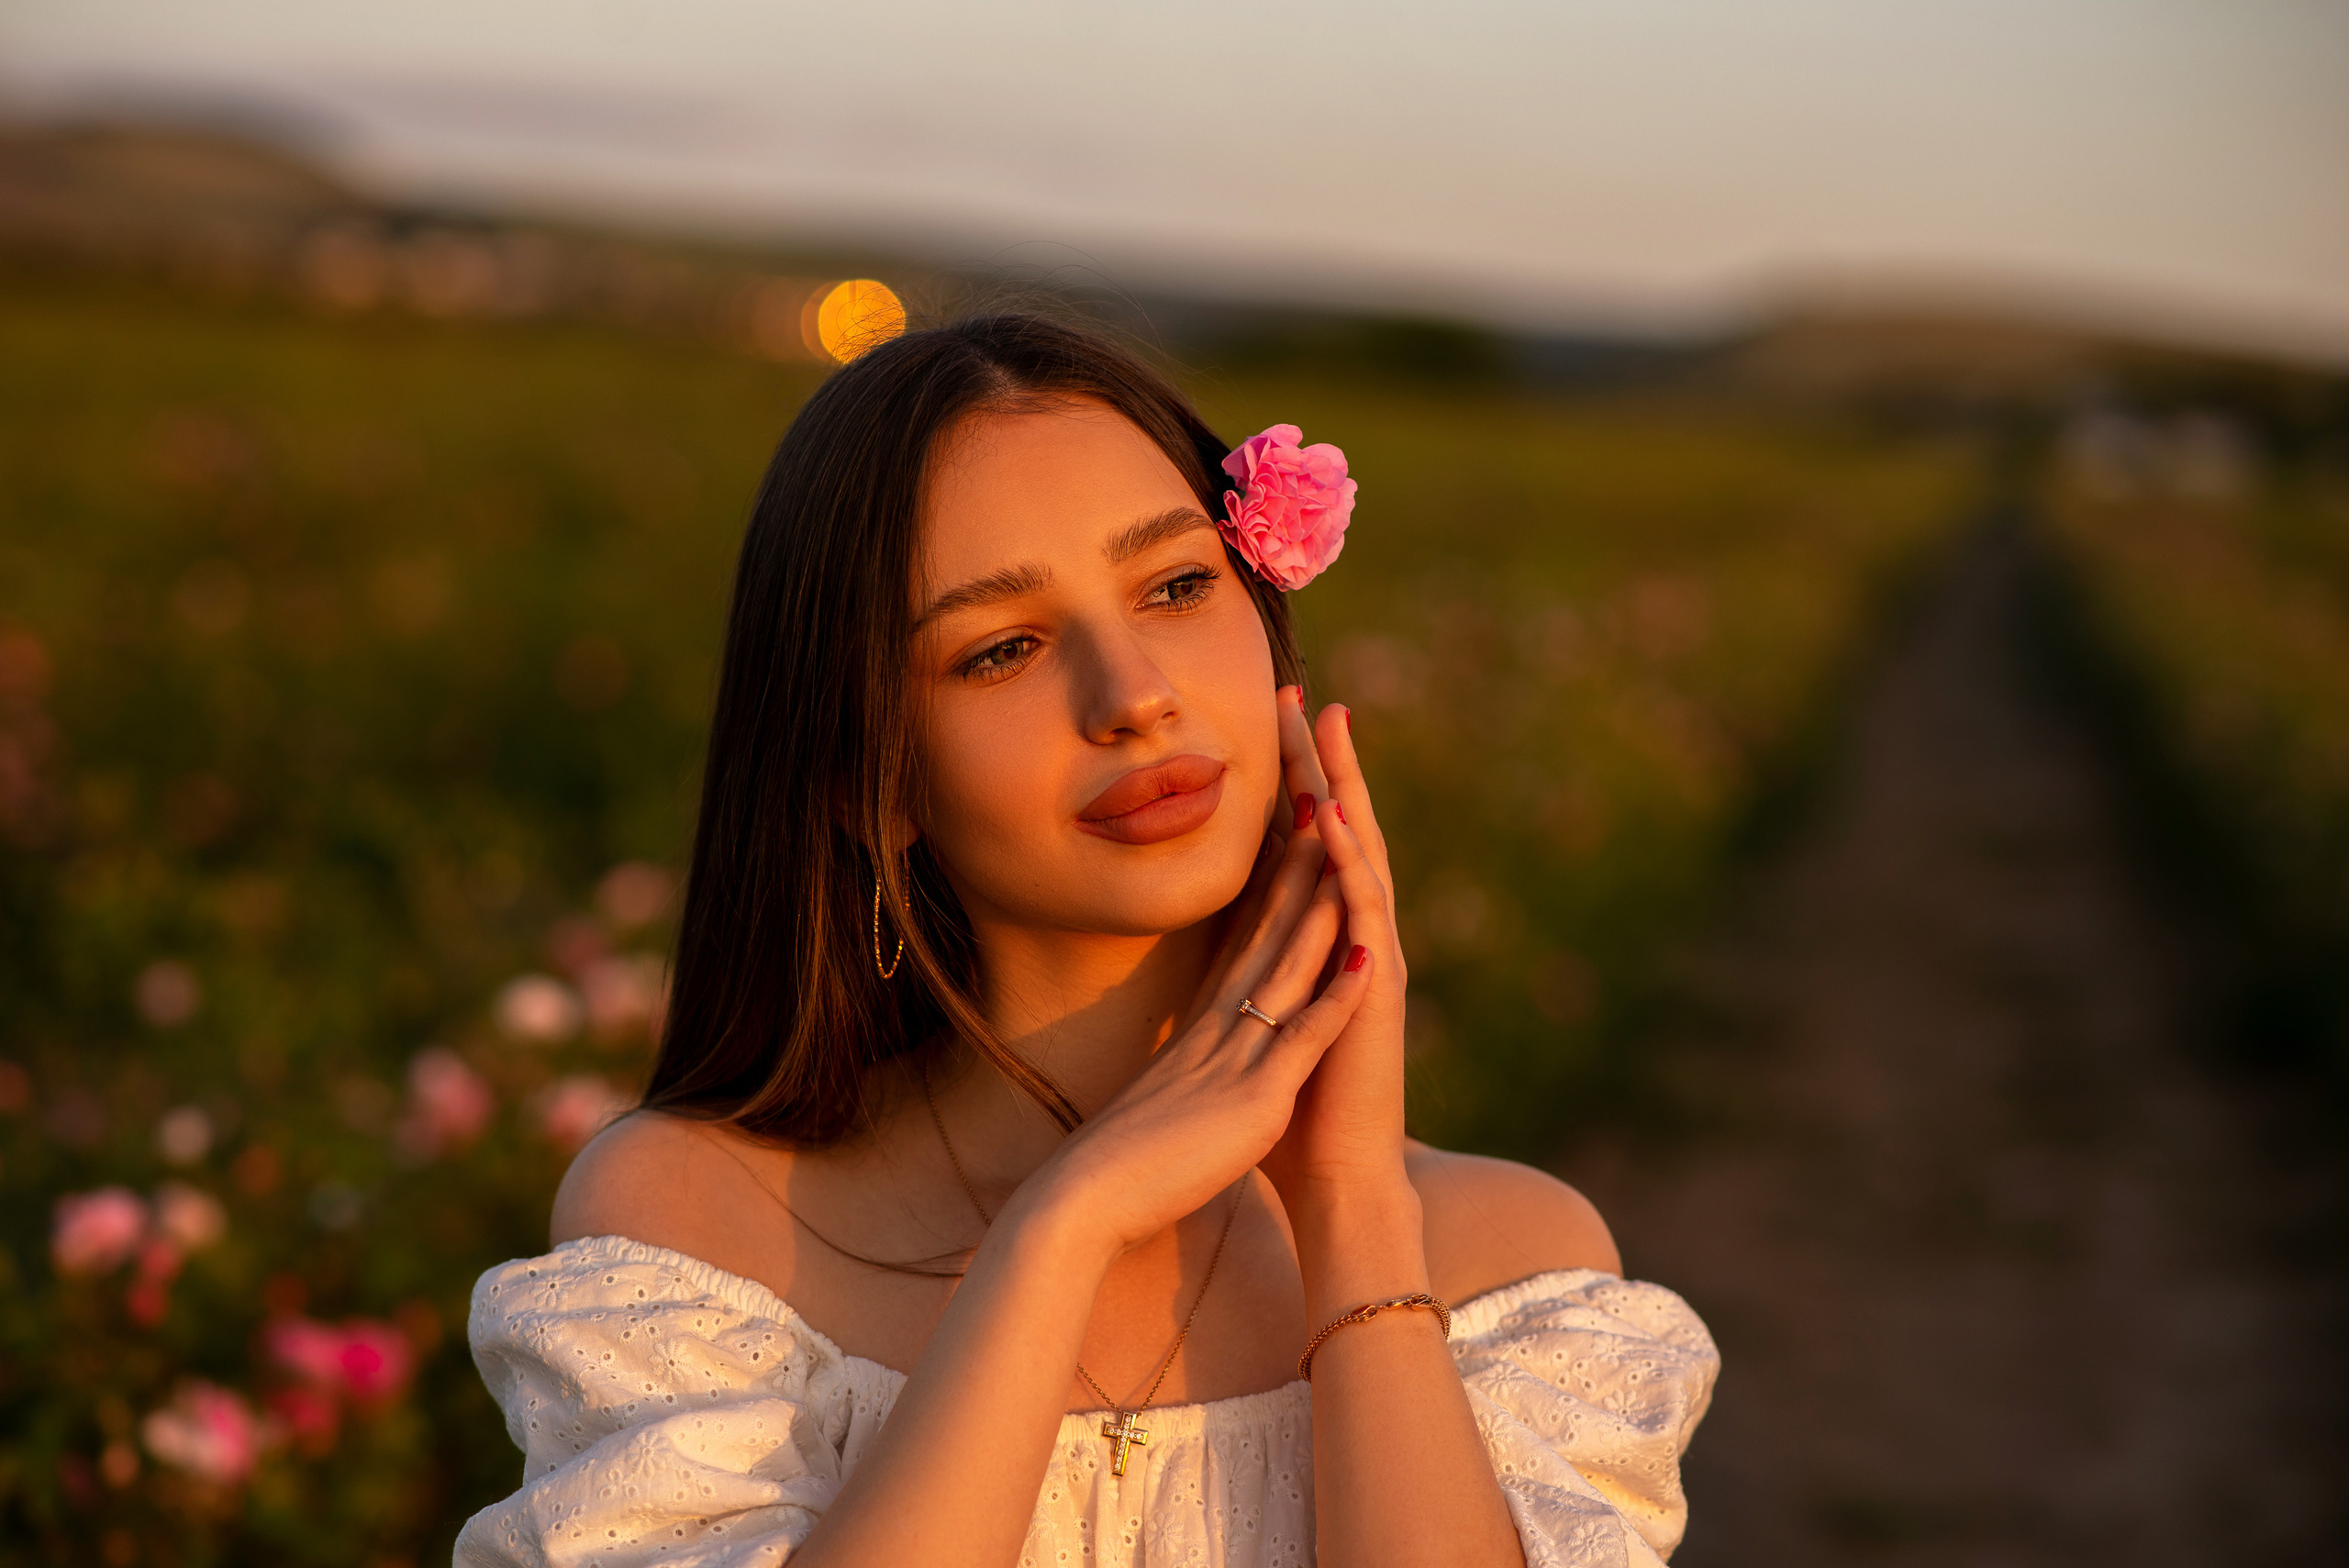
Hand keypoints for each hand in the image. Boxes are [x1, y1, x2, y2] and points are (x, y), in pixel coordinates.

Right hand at [1015, 769, 1379, 1257]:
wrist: (1084, 1202)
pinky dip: (1337, 999)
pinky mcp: (1256, 1097)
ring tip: (1352, 845)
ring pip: (1290, 964)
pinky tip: (1369, 961)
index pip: (1247, 934)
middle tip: (1322, 789)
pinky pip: (1303, 1038)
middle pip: (1268, 926)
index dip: (1274, 877)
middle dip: (1299, 859)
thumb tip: (1185, 1057)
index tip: (1295, 823)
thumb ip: (1183, 1067)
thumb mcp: (1159, 1094)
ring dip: (1324, 903)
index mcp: (1204, 1024)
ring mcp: (1238, 1055)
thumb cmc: (1119, 1162)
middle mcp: (1221, 1024)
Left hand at [1254, 692, 1411, 1206]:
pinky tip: (1336, 824)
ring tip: (1331, 732)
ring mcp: (1369, 965)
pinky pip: (1361, 918)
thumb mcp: (1255, 1035)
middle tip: (1307, 697)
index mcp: (1320, 952)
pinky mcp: (1372, 995)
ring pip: (1358, 858)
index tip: (1272, 728)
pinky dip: (1349, 868)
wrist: (1338, 1184)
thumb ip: (1248, 994)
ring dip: (1345, 792)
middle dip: (1322, 766)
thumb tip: (1213, 971)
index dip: (1290, 789)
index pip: (1305, 852)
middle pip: (1338, 836)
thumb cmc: (1294, 1122)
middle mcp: (1352, 947)